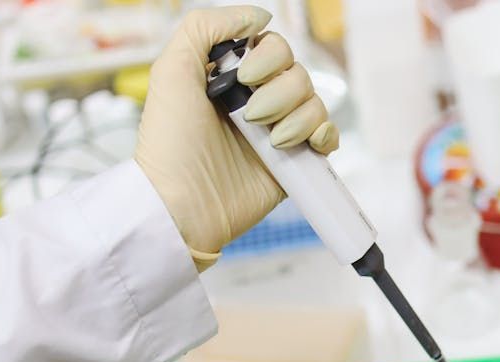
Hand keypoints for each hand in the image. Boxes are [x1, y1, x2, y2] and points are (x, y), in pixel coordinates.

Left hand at [136, 6, 338, 270]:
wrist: (184, 204)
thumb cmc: (171, 142)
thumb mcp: (171, 70)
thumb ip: (206, 28)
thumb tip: (259, 16)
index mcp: (231, 77)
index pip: (272, 46)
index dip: (268, 57)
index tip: (246, 79)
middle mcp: (256, 100)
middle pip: (298, 72)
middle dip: (281, 92)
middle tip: (251, 117)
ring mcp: (278, 131)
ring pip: (315, 101)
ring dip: (297, 118)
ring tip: (271, 142)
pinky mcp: (295, 161)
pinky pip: (328, 135)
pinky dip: (323, 135)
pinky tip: (303, 146)